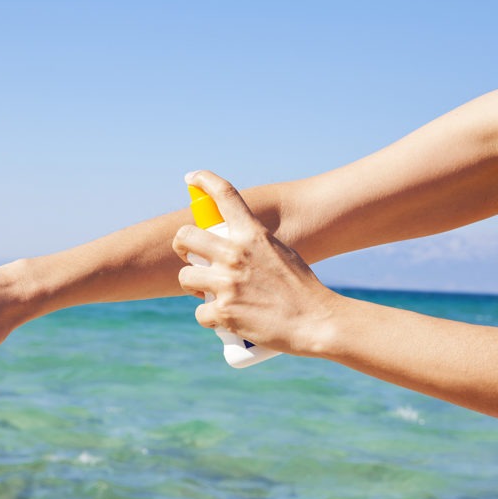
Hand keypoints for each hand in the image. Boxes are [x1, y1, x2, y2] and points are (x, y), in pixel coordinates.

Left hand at [173, 170, 337, 355]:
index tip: (193, 177)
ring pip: (186, 276)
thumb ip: (253, 245)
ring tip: (210, 293)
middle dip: (181, 246)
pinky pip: (200, 312)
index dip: (205, 180)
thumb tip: (228, 246)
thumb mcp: (279, 252)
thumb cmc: (301, 288)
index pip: (225, 195)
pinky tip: (225, 319)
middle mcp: (236, 253)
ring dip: (194, 286)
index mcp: (253, 234)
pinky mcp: (224, 311)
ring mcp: (227, 283)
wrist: (316, 321)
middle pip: (185, 236)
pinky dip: (211, 317)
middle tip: (190, 257)